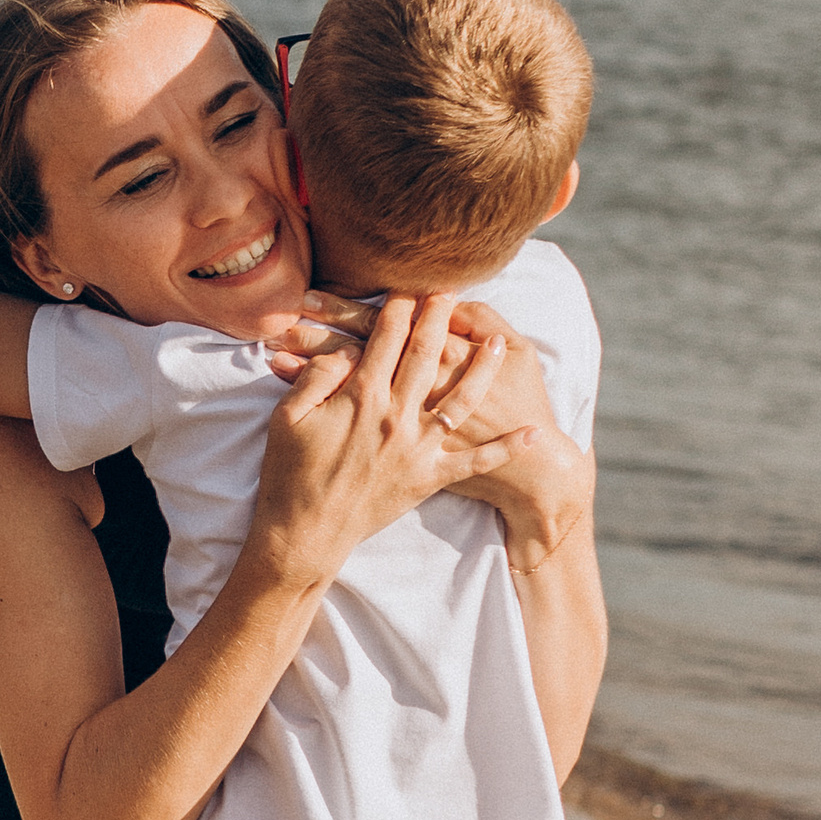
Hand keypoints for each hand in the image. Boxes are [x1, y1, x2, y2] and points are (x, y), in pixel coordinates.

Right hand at [248, 294, 536, 592]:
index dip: (399, 308)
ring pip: (460, 400)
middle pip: (427, 356)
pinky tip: (531, 434)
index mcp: (361, 397)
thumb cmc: (289, 474)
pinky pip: (475, 462)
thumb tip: (344, 351)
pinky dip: (505, 449)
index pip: (387, 338)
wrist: (305, 533)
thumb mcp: (289, 416)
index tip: (409, 286)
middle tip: (451, 291)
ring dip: (482, 369)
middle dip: (440, 319)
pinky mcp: (429, 478)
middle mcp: (397, 417)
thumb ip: (318, 377)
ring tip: (498, 343)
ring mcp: (418, 448)